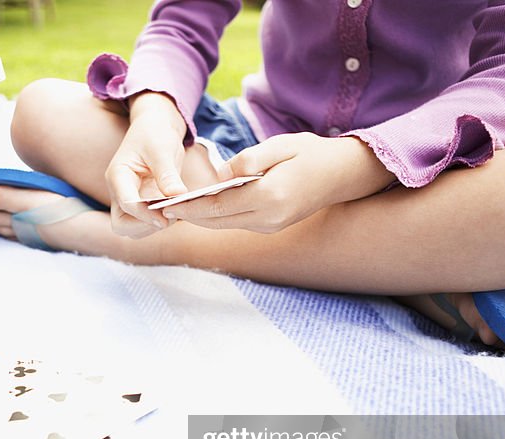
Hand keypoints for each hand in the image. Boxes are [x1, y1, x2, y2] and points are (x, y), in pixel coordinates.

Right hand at [105, 92, 188, 237]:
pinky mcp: (142, 205)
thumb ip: (167, 173)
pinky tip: (177, 210)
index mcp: (118, 175)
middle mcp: (119, 192)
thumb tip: (177, 195)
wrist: (155, 128)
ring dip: (154, 227)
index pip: (125, 203)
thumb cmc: (155, 133)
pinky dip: (161, 222)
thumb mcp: (162, 148)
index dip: (144, 214)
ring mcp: (129, 200)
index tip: (166, 218)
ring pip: (134, 229)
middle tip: (170, 217)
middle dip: (145, 226)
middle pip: (122, 225)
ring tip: (177, 211)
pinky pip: (147, 223)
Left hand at [160, 133, 394, 232]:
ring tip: (174, 211)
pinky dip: (217, 218)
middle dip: (189, 216)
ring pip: (226, 225)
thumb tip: (221, 173)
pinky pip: (237, 223)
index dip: (190, 206)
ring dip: (201, 219)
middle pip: (218, 221)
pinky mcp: (272, 226)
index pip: (219, 205)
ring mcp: (271, 225)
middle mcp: (269, 217)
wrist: (344, 175)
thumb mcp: (281, 145)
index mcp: (269, 196)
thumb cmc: (312, 153)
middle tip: (160, 211)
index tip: (166, 205)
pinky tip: (201, 209)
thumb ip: (249, 159)